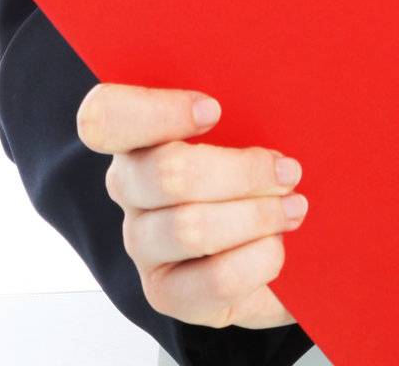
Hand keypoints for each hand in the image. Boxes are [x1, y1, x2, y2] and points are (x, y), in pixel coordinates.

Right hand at [77, 82, 305, 330]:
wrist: (260, 245)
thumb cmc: (246, 171)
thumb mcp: (241, 130)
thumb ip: (241, 114)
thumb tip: (276, 106)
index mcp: (135, 135)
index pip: (104, 117)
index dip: (154, 112)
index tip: (214, 110)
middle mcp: (128, 188)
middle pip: (167, 173)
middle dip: (241, 172)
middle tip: (288, 170)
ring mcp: (142, 244)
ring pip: (191, 227)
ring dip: (256, 216)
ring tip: (294, 207)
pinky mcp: (165, 293)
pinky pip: (215, 279)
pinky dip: (258, 259)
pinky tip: (277, 245)